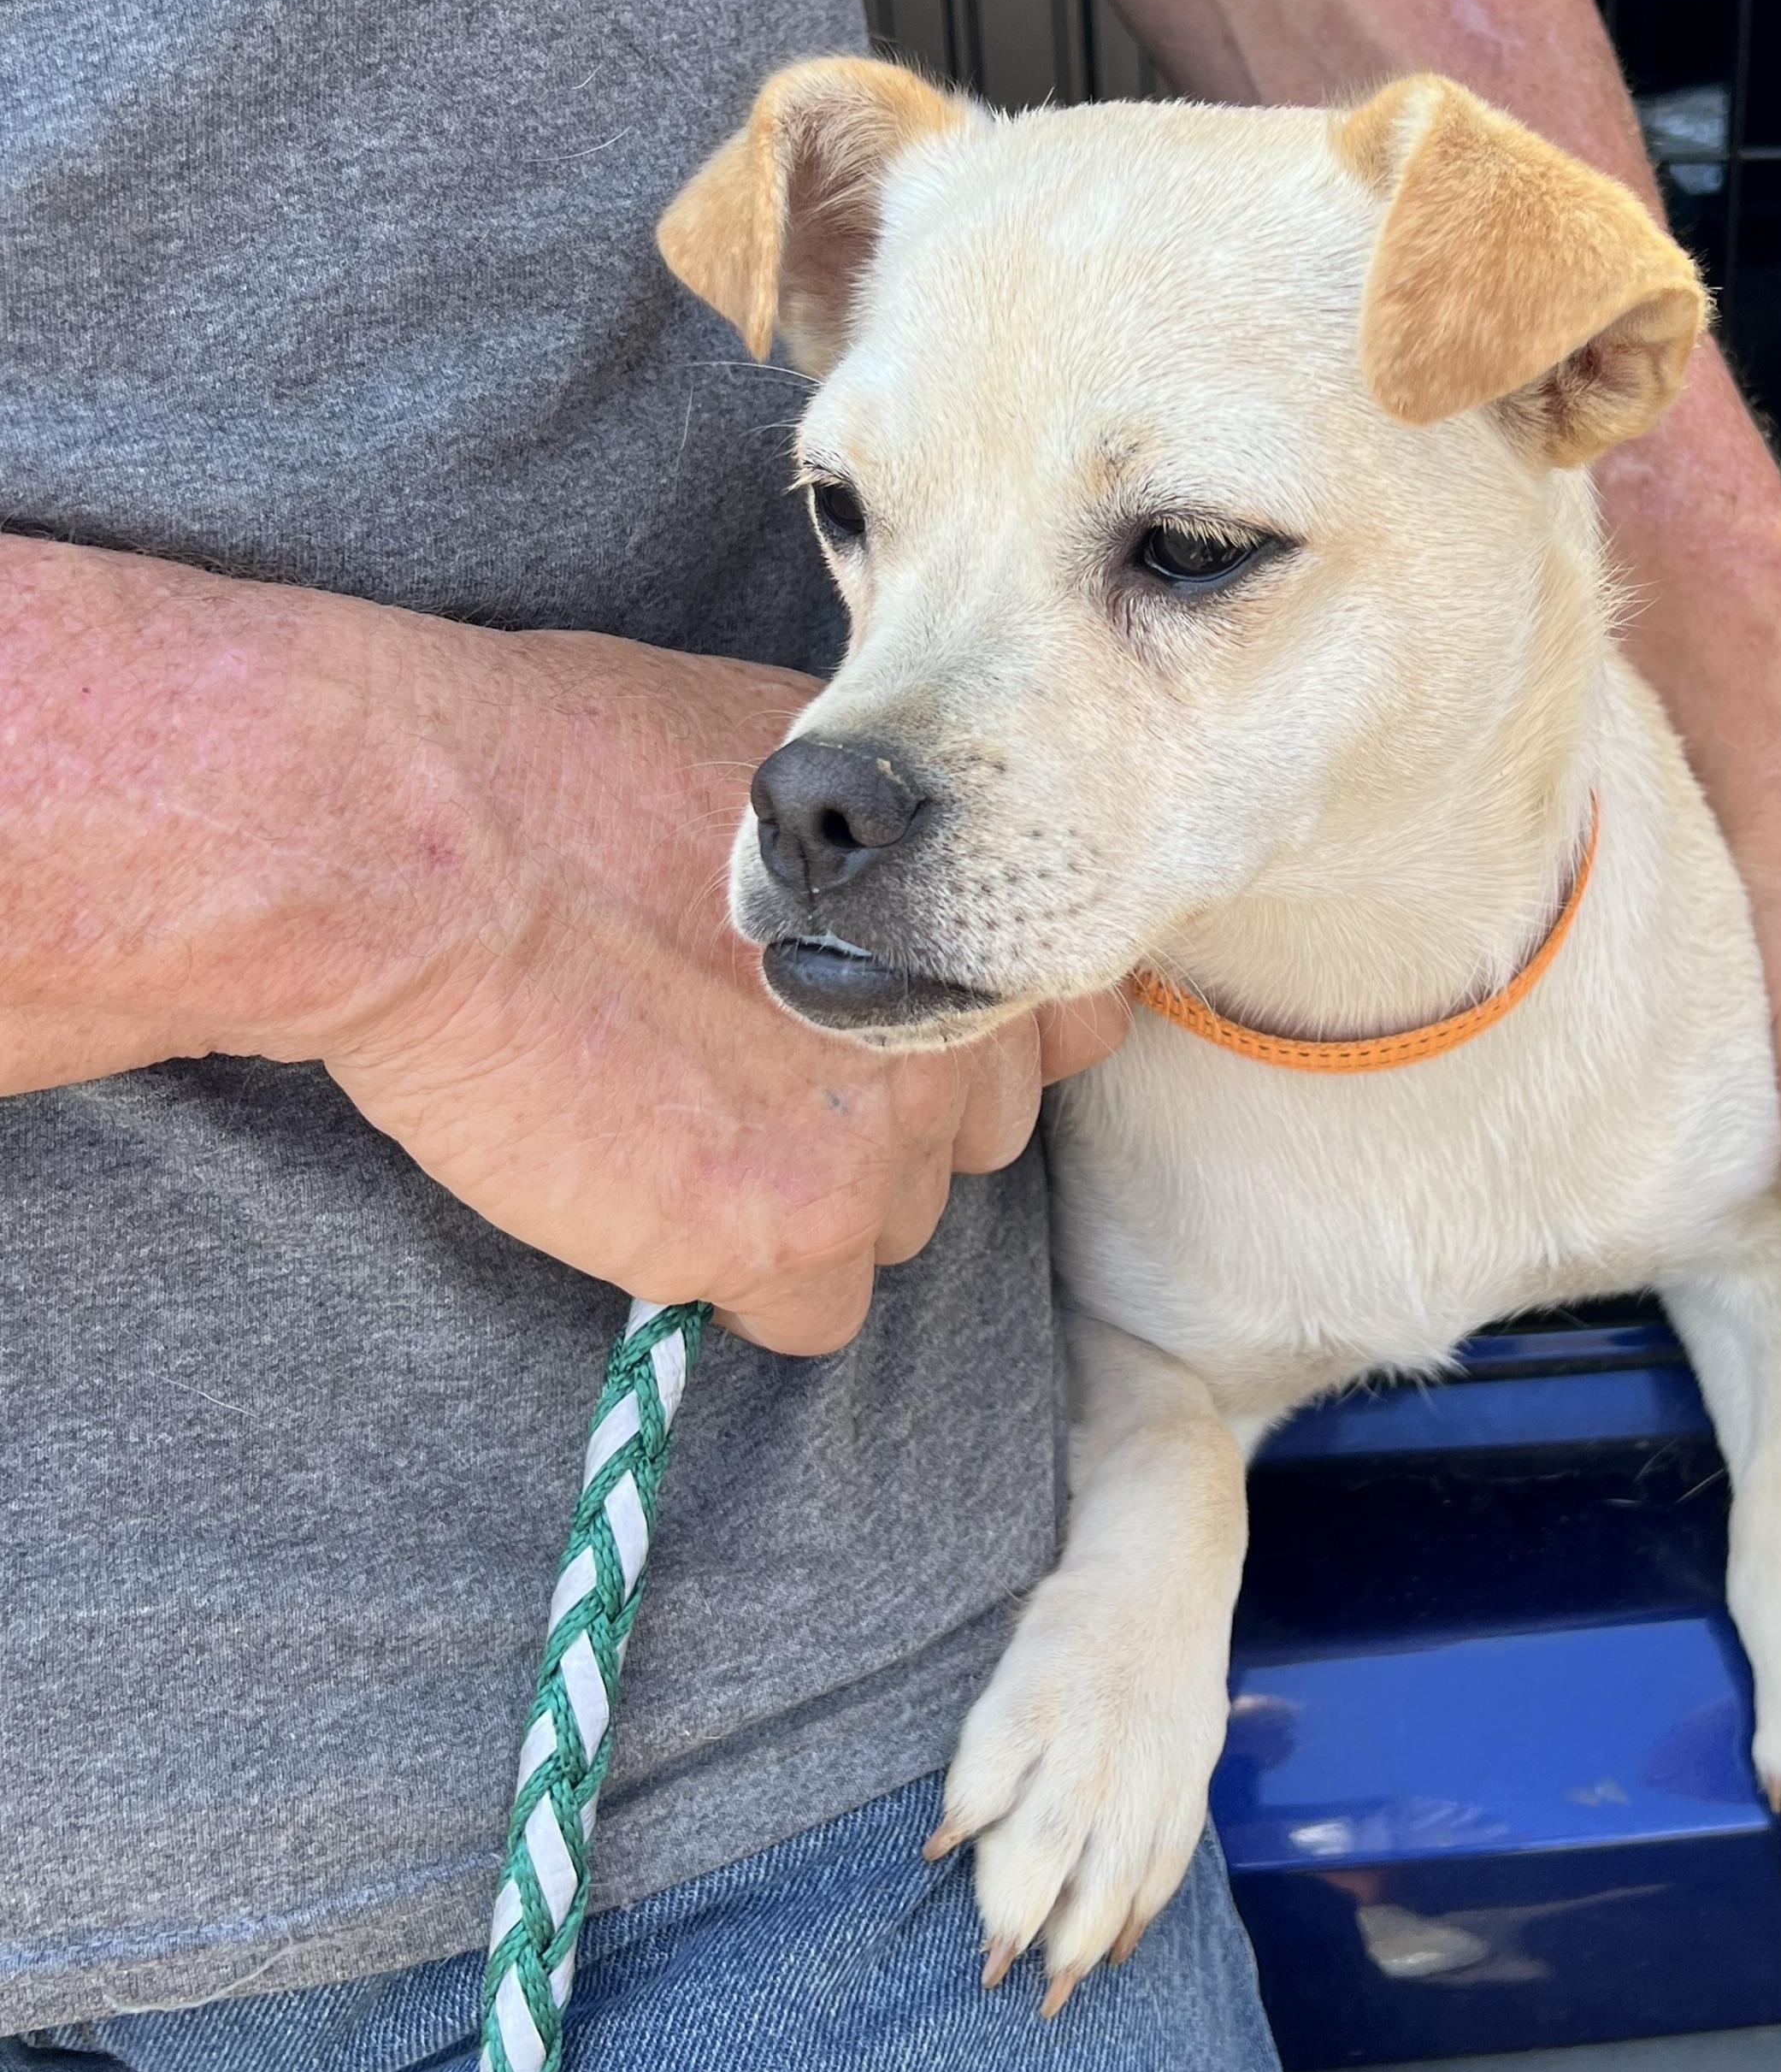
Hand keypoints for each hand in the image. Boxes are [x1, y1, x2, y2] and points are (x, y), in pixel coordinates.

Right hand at [304, 625, 1126, 1353]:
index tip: (891, 1024)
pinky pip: (812, 1312)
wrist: (425, 844)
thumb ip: (884, 851)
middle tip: (756, 1065)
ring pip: (896, 1227)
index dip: (969, 1033)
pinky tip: (660, 1200)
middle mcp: (956, 1036)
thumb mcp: (792, 762)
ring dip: (813, 1198)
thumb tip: (911, 883)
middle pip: (975, 1136)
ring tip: (685, 1116)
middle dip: (885, 1114)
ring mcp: (875, 1145)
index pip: (1064, 1028)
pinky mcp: (774, 1238)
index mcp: (969, 918)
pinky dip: (741, 1278)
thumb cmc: (573, 759)